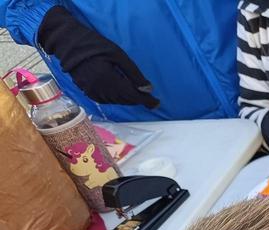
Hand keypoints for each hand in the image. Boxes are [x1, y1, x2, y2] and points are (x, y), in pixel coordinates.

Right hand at [37, 5, 157, 107]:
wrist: (68, 43)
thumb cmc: (95, 45)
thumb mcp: (118, 55)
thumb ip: (134, 74)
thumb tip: (147, 89)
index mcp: (108, 79)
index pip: (132, 95)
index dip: (146, 100)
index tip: (156, 103)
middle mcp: (100, 89)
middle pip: (125, 100)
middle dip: (138, 100)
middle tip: (149, 99)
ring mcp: (91, 91)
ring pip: (116, 101)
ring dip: (127, 100)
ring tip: (136, 95)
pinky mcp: (86, 91)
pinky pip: (105, 100)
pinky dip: (116, 99)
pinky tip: (121, 94)